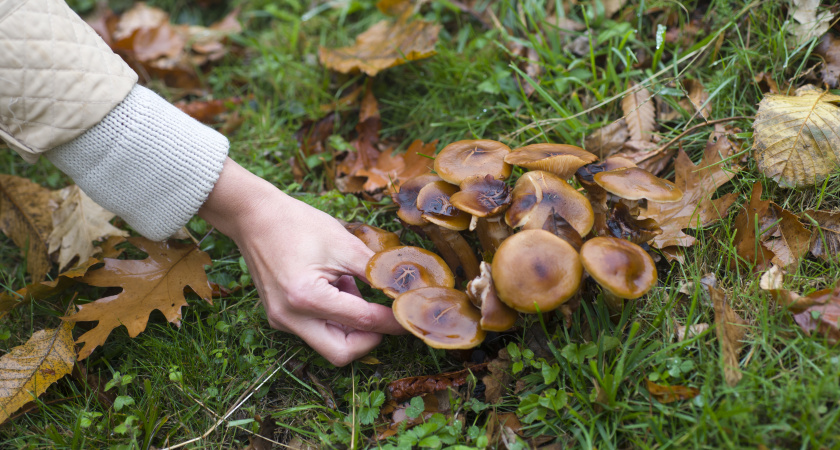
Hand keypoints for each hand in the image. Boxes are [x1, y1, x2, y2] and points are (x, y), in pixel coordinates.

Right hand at [198, 158, 405, 365]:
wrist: (254, 216)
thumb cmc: (298, 224)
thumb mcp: (344, 244)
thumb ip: (376, 272)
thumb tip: (405, 292)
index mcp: (307, 297)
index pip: (362, 321)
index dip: (392, 320)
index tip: (412, 315)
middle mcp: (290, 317)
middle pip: (341, 352)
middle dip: (369, 339)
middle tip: (387, 316)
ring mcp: (281, 321)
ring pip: (328, 344)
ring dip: (350, 326)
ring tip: (351, 287)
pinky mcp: (278, 318)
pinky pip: (314, 331)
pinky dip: (333, 318)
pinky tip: (334, 287)